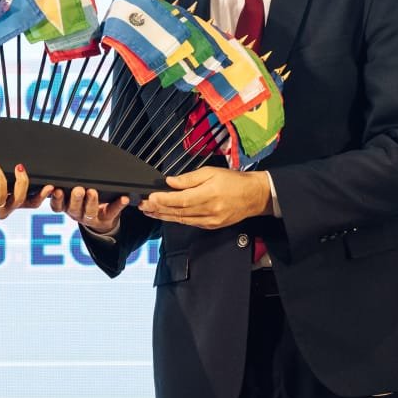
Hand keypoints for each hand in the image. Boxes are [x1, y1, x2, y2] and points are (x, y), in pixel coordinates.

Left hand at [0, 161, 52, 220]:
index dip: (42, 196)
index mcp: (10, 205)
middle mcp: (3, 211)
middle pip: (20, 199)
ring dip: (0, 176)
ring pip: (3, 195)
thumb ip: (6, 175)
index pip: (31, 203)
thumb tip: (20, 160)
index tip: (51, 186)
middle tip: (19, 166)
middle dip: (22, 181)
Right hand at [49, 186, 129, 236]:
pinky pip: (113, 211)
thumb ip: (67, 184)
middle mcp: (76, 213)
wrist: (99, 221)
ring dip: (91, 202)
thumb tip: (63, 166)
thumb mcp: (71, 195)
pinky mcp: (107, 218)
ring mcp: (91, 218)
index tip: (56, 189)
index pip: (57, 205)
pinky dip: (119, 204)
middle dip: (75, 198)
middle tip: (78, 189)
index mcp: (66, 206)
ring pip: (90, 212)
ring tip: (93, 192)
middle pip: (73, 208)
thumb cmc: (83, 201)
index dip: (55, 198)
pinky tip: (123, 198)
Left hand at [138, 167, 271, 228]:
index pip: (181, 200)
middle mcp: (209, 210)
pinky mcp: (211, 225)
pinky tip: (166, 215)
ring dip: (163, 216)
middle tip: (143, 205)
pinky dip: (176, 219)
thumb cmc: (234, 181)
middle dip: (158, 209)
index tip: (150, 197)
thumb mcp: (211, 172)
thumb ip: (189, 178)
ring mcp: (210, 220)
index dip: (163, 200)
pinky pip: (190, 223)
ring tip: (149, 211)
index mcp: (209, 194)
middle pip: (178, 212)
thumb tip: (170, 182)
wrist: (254, 196)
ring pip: (182, 219)